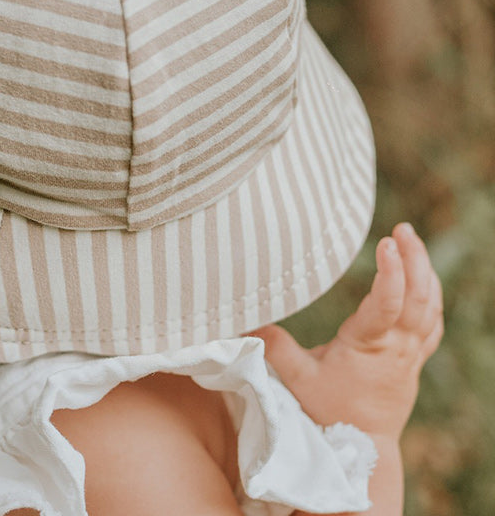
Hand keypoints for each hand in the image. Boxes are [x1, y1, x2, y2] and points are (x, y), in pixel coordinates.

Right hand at [253, 223, 442, 439]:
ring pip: (430, 307)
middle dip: (414, 259)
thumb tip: (244, 320)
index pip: (388, 305)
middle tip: (403, 229)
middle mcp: (398, 348)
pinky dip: (432, 294)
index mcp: (370, 347)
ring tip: (412, 241)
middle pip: (418, 298)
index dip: (391, 272)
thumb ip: (274, 347)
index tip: (387, 242)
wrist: (366, 447)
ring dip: (424, 271)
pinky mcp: (415, 358)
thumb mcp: (297, 380)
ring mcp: (411, 353)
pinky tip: (426, 277)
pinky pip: (433, 321)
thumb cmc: (329, 412)